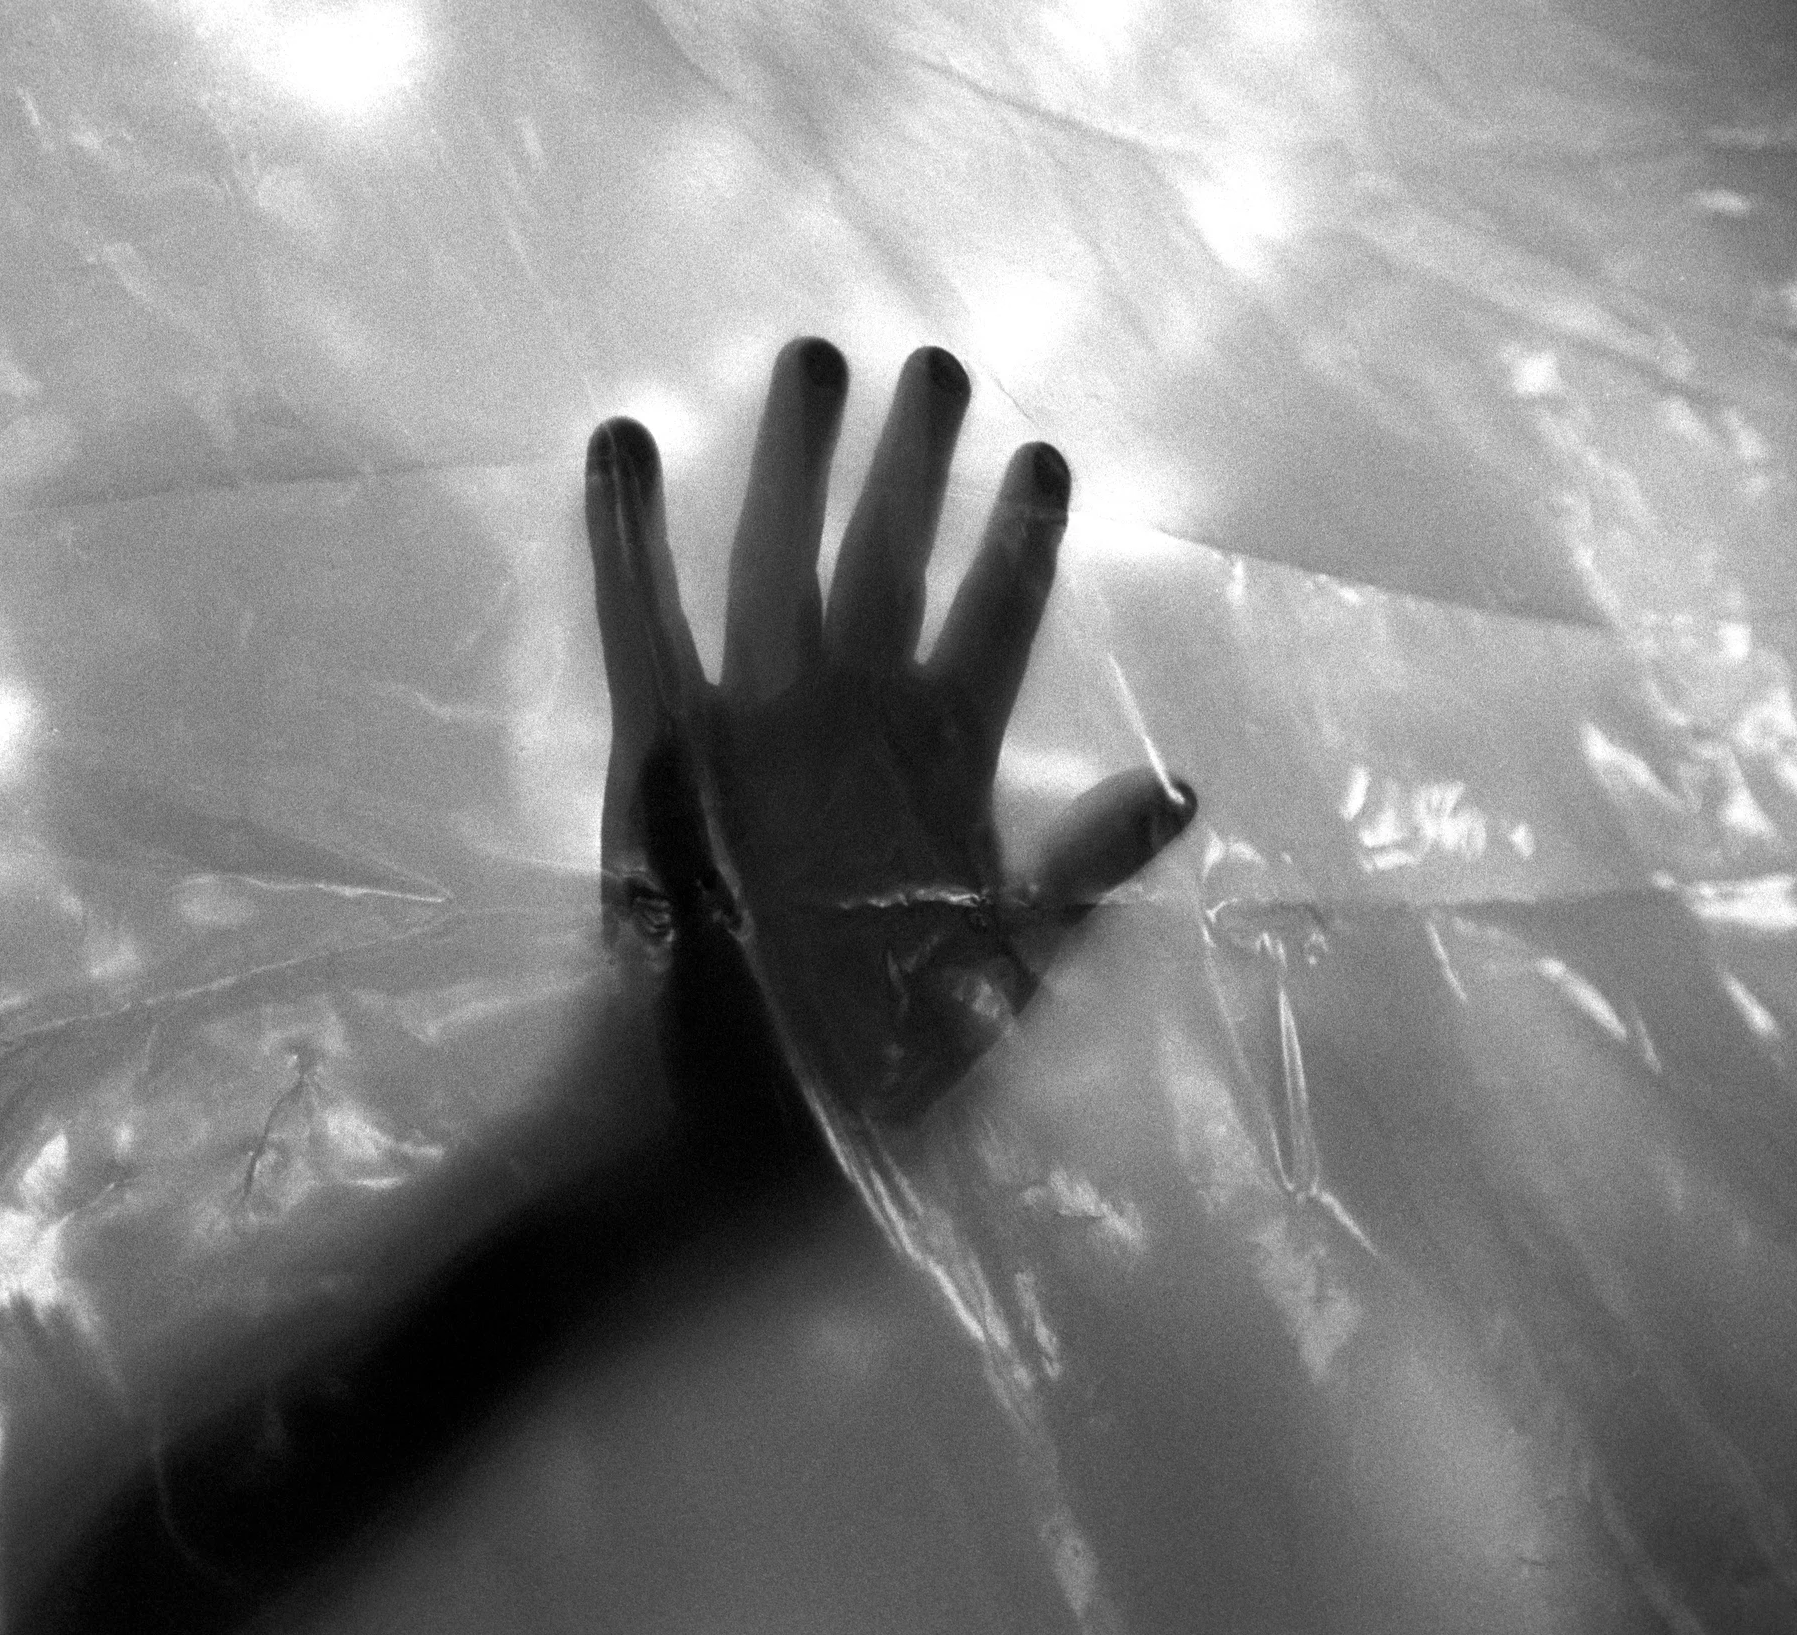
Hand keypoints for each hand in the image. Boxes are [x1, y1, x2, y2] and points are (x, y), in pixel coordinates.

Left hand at [585, 337, 1194, 1123]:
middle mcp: (854, 717)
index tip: (1047, 457)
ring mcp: (754, 720)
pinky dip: (625, 528)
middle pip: (891, 559)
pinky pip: (639, 615)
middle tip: (932, 365)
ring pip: (782, 557)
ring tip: (813, 357)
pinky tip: (618, 439)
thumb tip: (1178, 789)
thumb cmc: (870, 1058)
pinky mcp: (656, 741)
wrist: (724, 1116)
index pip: (1001, 621)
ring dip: (801, 456)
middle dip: (914, 461)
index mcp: (945, 764)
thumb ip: (1084, 874)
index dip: (1025, 538)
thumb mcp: (1006, 974)